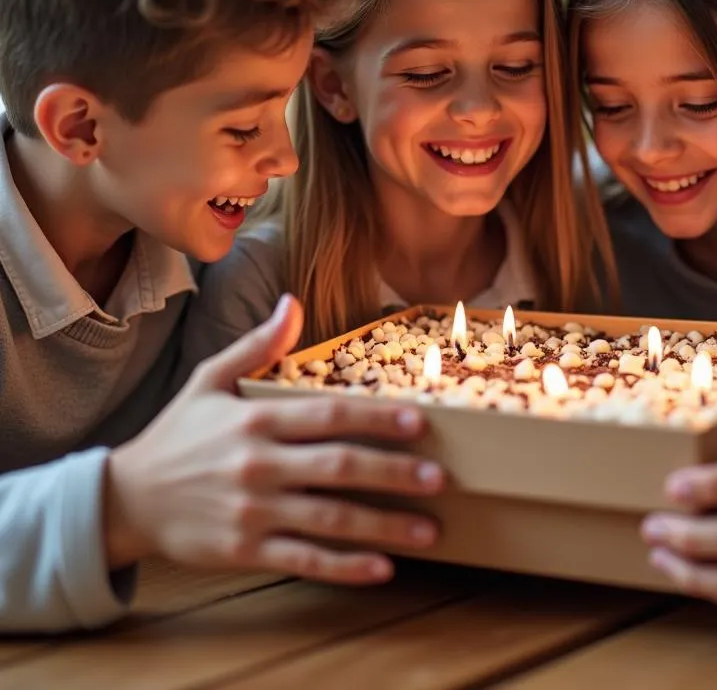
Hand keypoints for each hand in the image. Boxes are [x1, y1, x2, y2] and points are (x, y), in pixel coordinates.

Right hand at [104, 295, 443, 584]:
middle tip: (439, 478)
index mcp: (256, 420)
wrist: (125, 499)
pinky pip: (304, 559)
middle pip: (339, 467)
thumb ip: (257, 345)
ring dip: (384, 525)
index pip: (328, 416)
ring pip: (330, 519)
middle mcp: (258, 465)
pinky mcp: (246, 550)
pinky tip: (383, 567)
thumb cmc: (177, 434)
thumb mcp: (209, 380)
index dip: (376, 418)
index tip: (419, 422)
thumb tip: (292, 302)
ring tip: (430, 528)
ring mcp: (253, 512)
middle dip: (393, 473)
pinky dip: (345, 567)